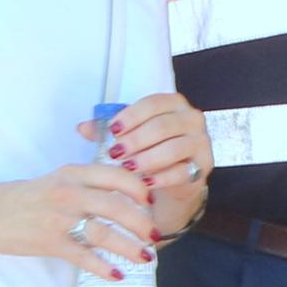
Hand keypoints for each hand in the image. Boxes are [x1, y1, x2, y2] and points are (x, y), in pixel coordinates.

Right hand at [0, 165, 155, 280]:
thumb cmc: (26, 198)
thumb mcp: (59, 180)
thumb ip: (89, 184)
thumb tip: (127, 195)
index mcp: (73, 173)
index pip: (116, 176)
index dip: (139, 188)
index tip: (151, 200)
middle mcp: (68, 193)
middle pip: (116, 205)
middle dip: (142, 222)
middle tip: (155, 234)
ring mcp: (59, 218)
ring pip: (104, 233)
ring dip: (129, 247)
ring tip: (145, 256)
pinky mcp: (50, 242)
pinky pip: (83, 257)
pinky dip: (103, 267)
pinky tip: (117, 273)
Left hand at [98, 93, 211, 238]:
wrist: (174, 177)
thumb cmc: (151, 148)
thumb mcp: (131, 135)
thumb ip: (108, 130)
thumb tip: (82, 128)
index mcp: (174, 104)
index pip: (153, 103)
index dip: (131, 116)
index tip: (113, 130)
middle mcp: (192, 119)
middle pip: (163, 126)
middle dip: (136, 140)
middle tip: (116, 152)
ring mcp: (201, 143)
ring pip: (174, 148)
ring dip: (147, 159)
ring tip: (127, 167)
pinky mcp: (203, 167)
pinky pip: (182, 172)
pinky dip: (161, 178)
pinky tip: (144, 183)